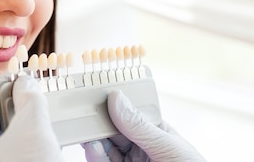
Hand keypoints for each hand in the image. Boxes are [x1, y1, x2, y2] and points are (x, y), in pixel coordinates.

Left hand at [0, 73, 63, 161]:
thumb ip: (29, 99)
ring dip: (16, 129)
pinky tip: (32, 149)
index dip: (8, 81)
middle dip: (13, 108)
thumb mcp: (33, 131)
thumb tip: (26, 83)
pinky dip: (15, 146)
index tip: (27, 76)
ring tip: (36, 132)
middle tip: (35, 105)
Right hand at [82, 90, 205, 161]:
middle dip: (98, 124)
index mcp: (153, 133)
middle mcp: (138, 147)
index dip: (112, 106)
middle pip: (110, 131)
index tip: (97, 97)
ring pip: (103, 148)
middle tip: (86, 116)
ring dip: (94, 142)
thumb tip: (116, 98)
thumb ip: (140, 125)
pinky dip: (96, 156)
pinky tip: (93, 150)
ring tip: (89, 137)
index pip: (128, 114)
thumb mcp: (167, 146)